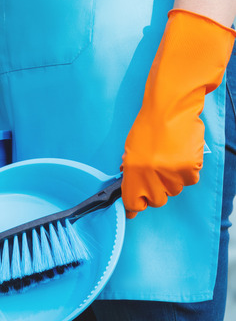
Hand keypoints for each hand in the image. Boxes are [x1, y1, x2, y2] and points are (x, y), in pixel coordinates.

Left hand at [121, 9, 234, 217]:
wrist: (170, 108)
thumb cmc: (149, 127)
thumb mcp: (131, 150)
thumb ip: (131, 172)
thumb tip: (132, 191)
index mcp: (132, 170)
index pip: (133, 201)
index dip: (134, 208)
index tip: (134, 211)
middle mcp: (150, 175)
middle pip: (157, 201)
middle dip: (156, 192)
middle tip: (157, 176)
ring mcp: (171, 172)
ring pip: (175, 190)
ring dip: (172, 180)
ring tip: (170, 159)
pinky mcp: (190, 168)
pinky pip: (190, 180)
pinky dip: (187, 172)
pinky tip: (182, 156)